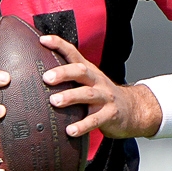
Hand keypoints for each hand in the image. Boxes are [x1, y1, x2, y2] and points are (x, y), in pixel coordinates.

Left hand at [39, 34, 161, 138]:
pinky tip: (70, 131)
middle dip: (63, 73)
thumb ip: (69, 78)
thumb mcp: (88, 82)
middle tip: (46, 78)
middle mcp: (97, 81)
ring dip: (70, 97)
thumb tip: (37, 76)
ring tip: (54, 101)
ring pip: (88, 94)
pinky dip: (82, 125)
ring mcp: (105, 97)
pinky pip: (95, 120)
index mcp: (89, 71)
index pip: (73, 53)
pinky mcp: (110, 115)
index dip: (59, 44)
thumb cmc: (102, 95)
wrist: (133, 109)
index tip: (43, 39)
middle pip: (81, 71)